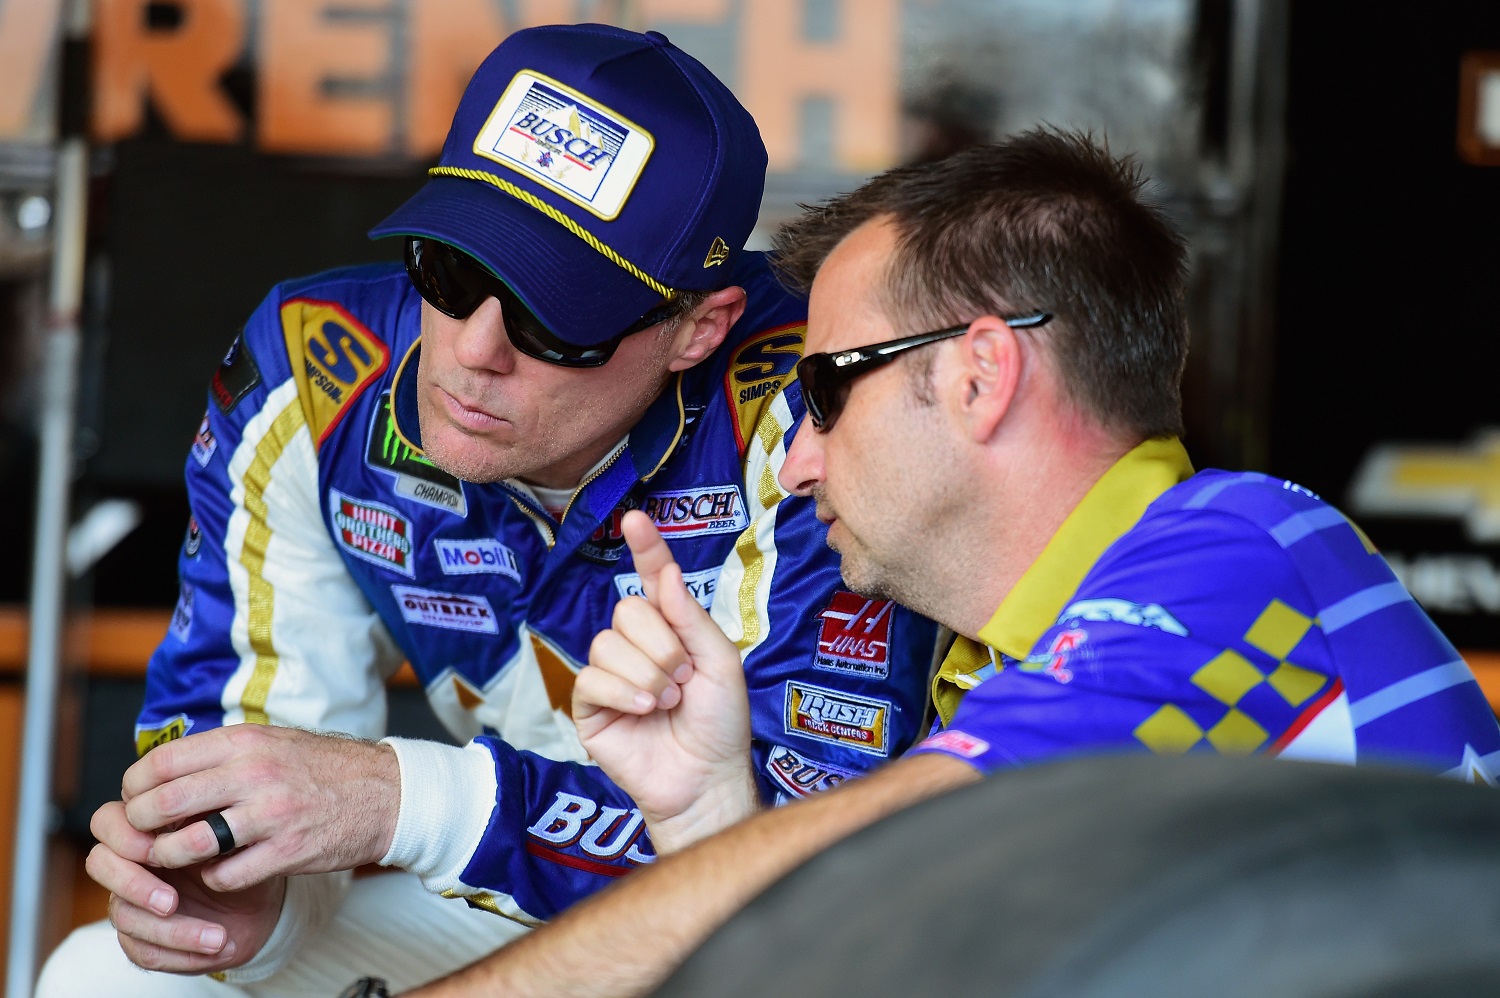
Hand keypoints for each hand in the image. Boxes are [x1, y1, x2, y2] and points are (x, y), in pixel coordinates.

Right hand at [87, 799, 282, 972]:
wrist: (261, 902)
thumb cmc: (244, 858)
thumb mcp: (235, 834)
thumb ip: (211, 821)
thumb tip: (205, 816)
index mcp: (150, 829)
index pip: (109, 821)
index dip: (125, 836)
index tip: (162, 851)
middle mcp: (133, 863)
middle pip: (99, 864)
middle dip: (133, 885)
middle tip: (171, 902)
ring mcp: (133, 901)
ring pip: (124, 916)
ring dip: (174, 932)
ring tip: (218, 937)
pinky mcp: (142, 938)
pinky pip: (145, 951)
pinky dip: (185, 955)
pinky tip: (220, 948)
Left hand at [119, 724, 399, 889]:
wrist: (386, 792)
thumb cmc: (325, 768)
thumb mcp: (273, 741)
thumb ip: (223, 752)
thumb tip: (166, 771)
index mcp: (246, 741)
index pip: (162, 762)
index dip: (136, 786)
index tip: (136, 799)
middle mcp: (255, 774)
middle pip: (166, 804)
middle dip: (142, 825)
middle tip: (144, 834)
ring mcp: (271, 815)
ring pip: (189, 845)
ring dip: (172, 857)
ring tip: (176, 856)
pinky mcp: (287, 851)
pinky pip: (225, 876)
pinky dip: (213, 878)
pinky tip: (221, 869)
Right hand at [574, 512, 758, 851]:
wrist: (706, 777)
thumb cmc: (719, 722)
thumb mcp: (720, 662)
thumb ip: (689, 617)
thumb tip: (663, 573)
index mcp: (670, 629)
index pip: (650, 579)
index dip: (645, 549)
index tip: (636, 520)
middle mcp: (636, 646)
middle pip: (626, 612)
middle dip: (662, 646)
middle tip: (684, 678)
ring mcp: (610, 675)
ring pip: (608, 644)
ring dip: (648, 674)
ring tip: (669, 701)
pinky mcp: (590, 706)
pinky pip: (592, 678)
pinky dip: (625, 693)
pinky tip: (646, 711)